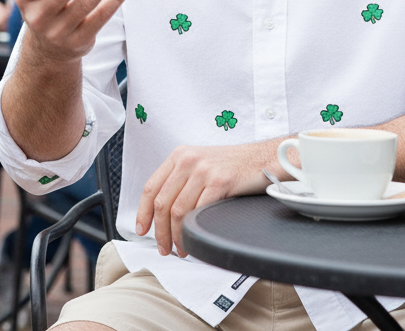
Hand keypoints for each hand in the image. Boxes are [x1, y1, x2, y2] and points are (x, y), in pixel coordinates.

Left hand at [135, 142, 271, 256]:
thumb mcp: (200, 163)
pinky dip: (193, 231)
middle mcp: (188, 160)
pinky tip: (195, 240)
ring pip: (178, 211)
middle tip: (163, 247)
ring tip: (181, 249)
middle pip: (163, 203)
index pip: (151, 187)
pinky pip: (199, 212)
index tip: (142, 229)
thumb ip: (180, 181)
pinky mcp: (221, 181)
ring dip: (176, 236)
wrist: (263, 158)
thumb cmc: (233, 165)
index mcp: (179, 156)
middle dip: (160, 231)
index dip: (142, 212)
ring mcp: (204, 170)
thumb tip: (162, 213)